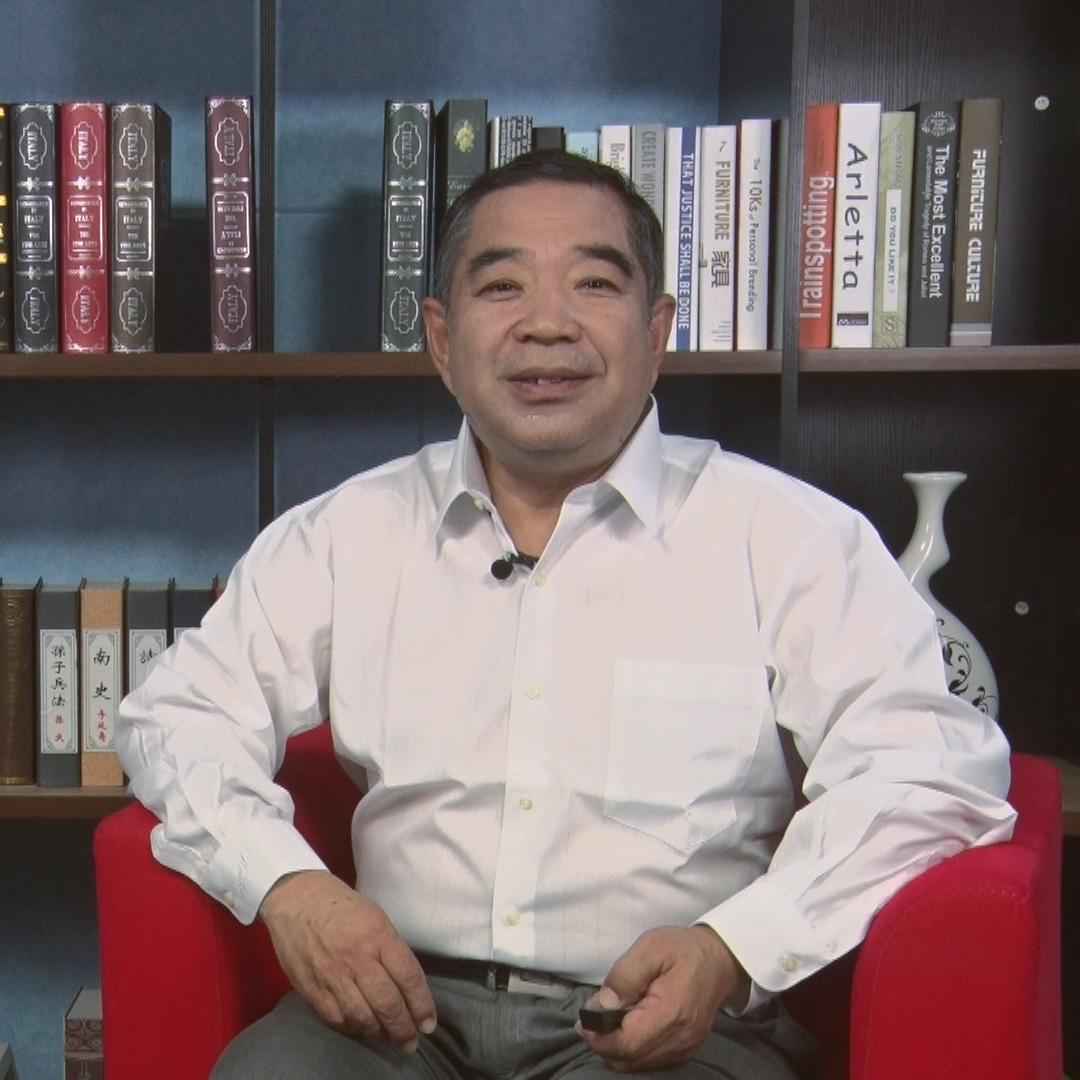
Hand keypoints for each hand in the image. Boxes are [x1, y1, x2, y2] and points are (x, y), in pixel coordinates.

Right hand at [259, 870, 436, 1049]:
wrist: (296, 899)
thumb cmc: (342, 905)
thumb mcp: (376, 917)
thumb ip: (390, 949)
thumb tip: (405, 984)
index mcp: (378, 936)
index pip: (408, 977)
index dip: (421, 1004)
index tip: (428, 1023)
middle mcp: (357, 959)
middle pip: (387, 1004)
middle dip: (403, 1028)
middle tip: (411, 1041)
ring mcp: (332, 976)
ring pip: (362, 1017)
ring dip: (380, 1033)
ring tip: (390, 1038)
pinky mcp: (311, 989)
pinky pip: (336, 1019)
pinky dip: (353, 1029)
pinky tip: (362, 1029)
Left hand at [578, 924, 748, 1072]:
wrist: (720, 960)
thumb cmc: (683, 950)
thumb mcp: (650, 948)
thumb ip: (623, 977)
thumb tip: (600, 1006)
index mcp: (670, 1013)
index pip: (627, 1044)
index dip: (599, 1038)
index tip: (583, 1022)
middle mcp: (679, 1039)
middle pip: (630, 1060)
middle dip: (604, 1045)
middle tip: (590, 1022)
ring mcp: (685, 1048)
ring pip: (639, 1065)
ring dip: (617, 1049)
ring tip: (605, 1023)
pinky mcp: (686, 1050)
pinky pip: (652, 1061)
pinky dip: (633, 1051)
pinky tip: (626, 1028)